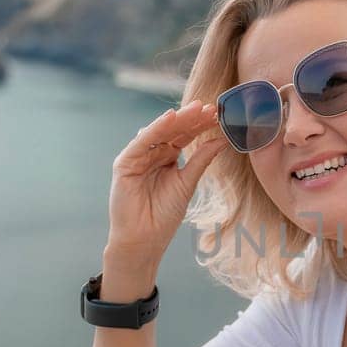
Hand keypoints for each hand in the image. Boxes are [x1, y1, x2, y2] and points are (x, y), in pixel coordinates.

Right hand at [106, 99, 225, 261]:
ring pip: (159, 132)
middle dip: (192, 118)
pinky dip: (155, 128)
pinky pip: (142, 141)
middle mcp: (152, 153)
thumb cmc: (164, 216)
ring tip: (196, 109)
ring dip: (178, 119)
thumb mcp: (187, 183)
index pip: (185, 136)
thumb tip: (221, 139)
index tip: (219, 115)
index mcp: (167, 158)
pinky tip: (170, 118)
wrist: (144, 240)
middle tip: (210, 107)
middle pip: (174, 131)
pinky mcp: (125, 163)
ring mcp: (138, 157)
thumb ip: (201, 160)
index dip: (201, 125)